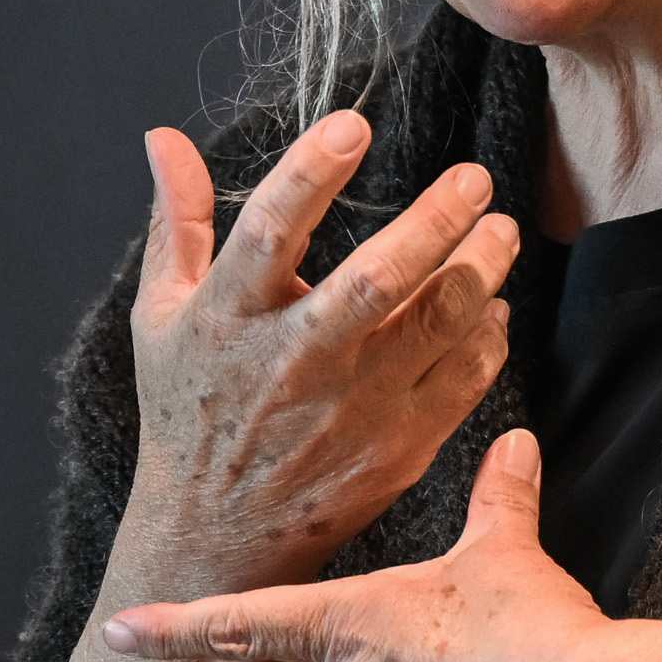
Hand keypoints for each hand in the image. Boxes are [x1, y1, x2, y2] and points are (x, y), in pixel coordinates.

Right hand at [115, 113, 520, 596]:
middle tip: (475, 177)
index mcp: (228, 318)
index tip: (353, 126)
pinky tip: (493, 305)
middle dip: (435, 221)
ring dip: (481, 270)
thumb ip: (178, 222)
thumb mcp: (160, 315)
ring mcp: (351, 408)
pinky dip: (488, 337)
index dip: (310, 174)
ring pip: (437, 325)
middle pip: (376, 280)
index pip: (270, 231)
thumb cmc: (189, 410)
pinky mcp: (397, 447)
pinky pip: (463, 378)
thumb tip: (164, 137)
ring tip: (500, 230)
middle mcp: (293, 361)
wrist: (214, 535)